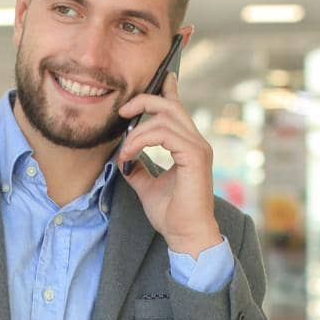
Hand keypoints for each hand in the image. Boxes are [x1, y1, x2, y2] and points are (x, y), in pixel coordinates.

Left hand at [117, 71, 220, 253]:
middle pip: (170, 106)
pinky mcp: (194, 156)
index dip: (166, 92)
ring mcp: (198, 148)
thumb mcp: (147, 186)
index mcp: (188, 146)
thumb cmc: (172, 215)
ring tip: (124, 151)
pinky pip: (164, 134)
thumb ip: (138, 168)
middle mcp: (196, 143)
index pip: (178, 110)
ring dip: (136, 133)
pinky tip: (129, 154)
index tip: (153, 84)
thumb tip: (125, 156)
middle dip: (144, 102)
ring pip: (165, 119)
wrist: (186, 235)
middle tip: (122, 112)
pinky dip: (141, 141)